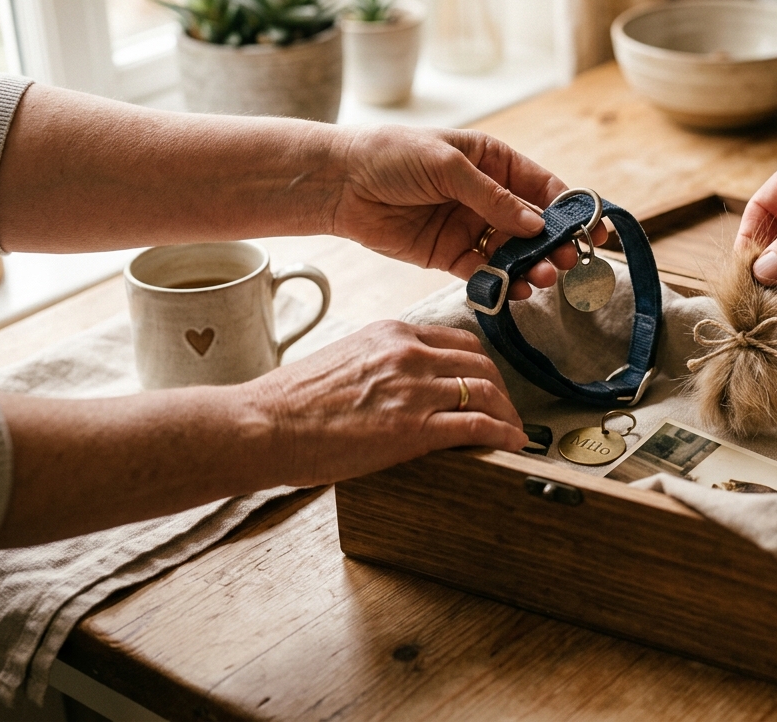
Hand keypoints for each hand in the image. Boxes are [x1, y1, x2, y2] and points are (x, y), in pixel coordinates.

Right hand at [248, 321, 527, 486]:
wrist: (263, 426)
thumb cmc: (291, 402)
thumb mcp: (344, 358)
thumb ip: (381, 363)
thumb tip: (402, 386)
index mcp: (391, 333)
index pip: (457, 340)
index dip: (480, 365)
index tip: (486, 383)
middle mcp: (409, 353)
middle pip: (480, 363)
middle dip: (501, 388)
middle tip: (506, 410)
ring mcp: (414, 388)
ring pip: (487, 391)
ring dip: (508, 413)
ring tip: (514, 431)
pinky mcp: (415, 428)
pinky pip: (479, 425)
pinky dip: (504, 434)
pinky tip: (513, 444)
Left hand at [331, 126, 602, 298]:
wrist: (340, 183)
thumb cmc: (392, 156)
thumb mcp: (448, 166)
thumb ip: (493, 198)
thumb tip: (535, 225)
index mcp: (493, 162)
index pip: (542, 187)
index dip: (570, 208)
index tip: (592, 229)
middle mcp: (488, 196)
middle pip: (534, 225)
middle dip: (555, 244)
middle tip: (568, 261)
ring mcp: (470, 227)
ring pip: (514, 252)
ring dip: (532, 266)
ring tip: (543, 278)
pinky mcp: (450, 255)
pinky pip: (485, 272)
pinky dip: (503, 282)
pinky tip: (517, 290)